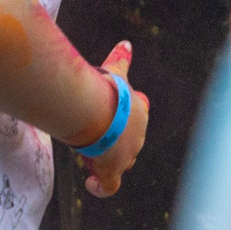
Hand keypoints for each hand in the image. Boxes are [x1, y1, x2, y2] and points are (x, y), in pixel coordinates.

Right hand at [76, 41, 149, 197]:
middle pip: (128, 143)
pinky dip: (100, 187)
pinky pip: (109, 186)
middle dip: (115, 140)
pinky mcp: (113, 172)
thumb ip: (121, 59)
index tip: (111, 116)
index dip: (125, 119)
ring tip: (90, 151)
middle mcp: (137, 137)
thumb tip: (127, 43)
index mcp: (140, 114)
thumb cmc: (105, 90)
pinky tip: (91, 184)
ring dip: (107, 159)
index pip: (137, 118)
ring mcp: (126, 157)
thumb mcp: (116, 73)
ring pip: (120, 162)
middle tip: (96, 134)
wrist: (98, 111)